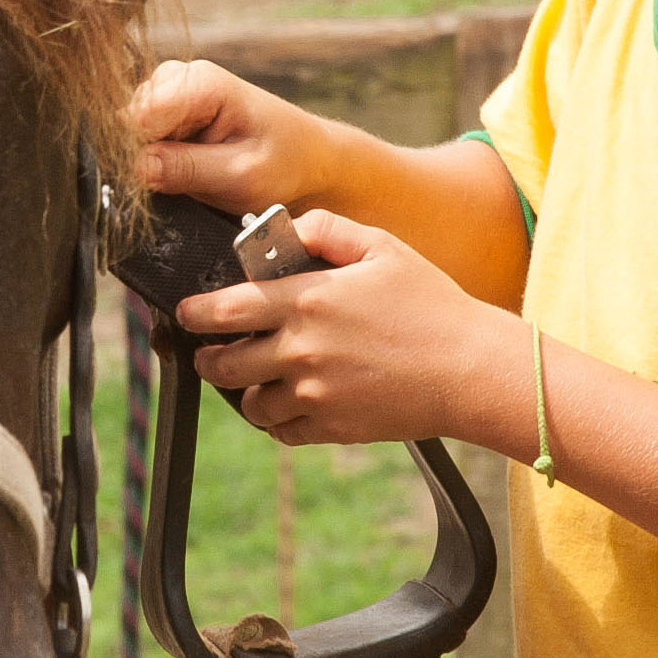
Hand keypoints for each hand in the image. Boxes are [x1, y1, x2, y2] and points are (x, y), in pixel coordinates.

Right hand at [127, 58, 329, 217]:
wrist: (307, 163)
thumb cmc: (285, 164)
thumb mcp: (240, 174)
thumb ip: (186, 168)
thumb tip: (135, 166)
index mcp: (201, 81)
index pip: (141, 114)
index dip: (143, 151)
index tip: (163, 179)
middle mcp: (181, 79)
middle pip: (129, 119)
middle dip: (145, 154)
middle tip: (186, 179)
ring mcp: (172, 96)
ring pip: (129, 131)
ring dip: (152, 159)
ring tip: (193, 173)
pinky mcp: (168, 115)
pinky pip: (139, 139)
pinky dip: (155, 160)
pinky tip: (183, 170)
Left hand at [180, 212, 525, 451]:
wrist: (471, 370)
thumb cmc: (432, 305)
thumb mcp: (383, 248)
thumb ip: (329, 231)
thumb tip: (291, 226)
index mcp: (307, 301)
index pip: (225, 309)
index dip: (194, 312)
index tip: (186, 313)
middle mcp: (301, 350)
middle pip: (224, 364)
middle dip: (208, 359)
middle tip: (209, 354)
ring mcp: (314, 394)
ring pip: (250, 404)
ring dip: (247, 393)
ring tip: (257, 381)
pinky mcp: (332, 428)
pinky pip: (283, 432)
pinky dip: (280, 421)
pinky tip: (292, 404)